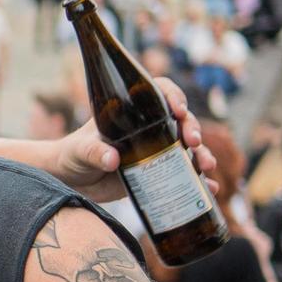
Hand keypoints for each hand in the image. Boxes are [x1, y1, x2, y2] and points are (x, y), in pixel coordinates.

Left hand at [53, 77, 216, 202]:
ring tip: (206, 167)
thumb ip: (94, 152)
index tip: (178, 110)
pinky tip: (210, 188)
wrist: (71, 182)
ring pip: (187, 148)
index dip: (174, 97)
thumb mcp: (80, 151)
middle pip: (181, 121)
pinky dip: (198, 181)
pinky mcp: (157, 174)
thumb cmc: (72, 156)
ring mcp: (155, 151)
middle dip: (192, 129)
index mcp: (132, 112)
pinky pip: (183, 174)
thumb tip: (113, 160)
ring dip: (201, 155)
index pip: (160, 93)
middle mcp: (149, 128)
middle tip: (193, 143)